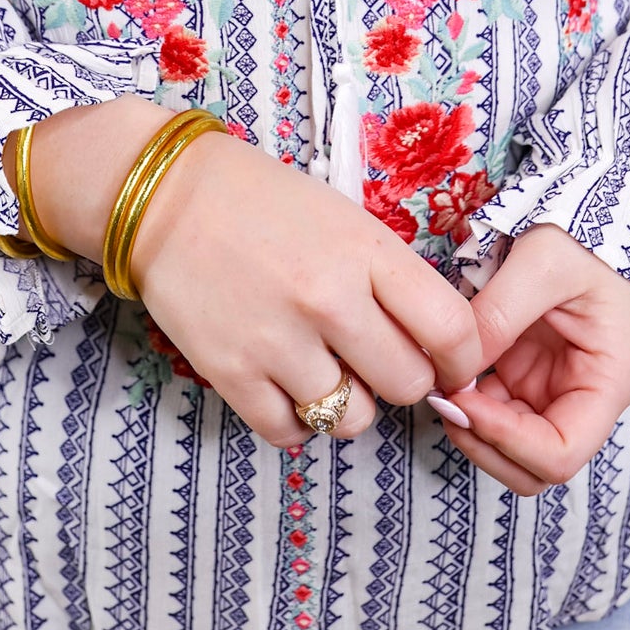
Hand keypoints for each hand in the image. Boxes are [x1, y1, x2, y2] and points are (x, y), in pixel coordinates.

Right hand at [130, 129, 487, 446]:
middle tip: (376, 360)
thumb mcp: (343, 219)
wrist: (168, 196)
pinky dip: (295, 419)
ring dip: (347, 402)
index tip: (449, 362)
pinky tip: (284, 382)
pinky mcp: (232, 373)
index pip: (452, 330)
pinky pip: (291, 433)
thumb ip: (389, 277)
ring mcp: (279, 341)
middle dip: (400, 379)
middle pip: (407, 384)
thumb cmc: (262, 201)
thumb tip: (433, 343)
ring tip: (324, 368)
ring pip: (352, 419)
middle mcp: (329, 300)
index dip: (462, 359)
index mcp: (366, 251)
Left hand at [428, 224, 629, 495]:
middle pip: (531, 465)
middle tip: (442, 398)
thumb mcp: (543, 261)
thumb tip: (455, 365)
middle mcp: (580, 399)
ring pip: (507, 446)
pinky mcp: (523, 373)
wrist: (589, 212)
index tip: (464, 400)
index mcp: (606, 384)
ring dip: (469, 426)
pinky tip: (446, 368)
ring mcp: (549, 389)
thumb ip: (500, 313)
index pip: (559, 454)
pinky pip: (491, 409)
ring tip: (437, 380)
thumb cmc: (583, 236)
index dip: (507, 441)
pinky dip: (465, 401)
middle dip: (483, 443)